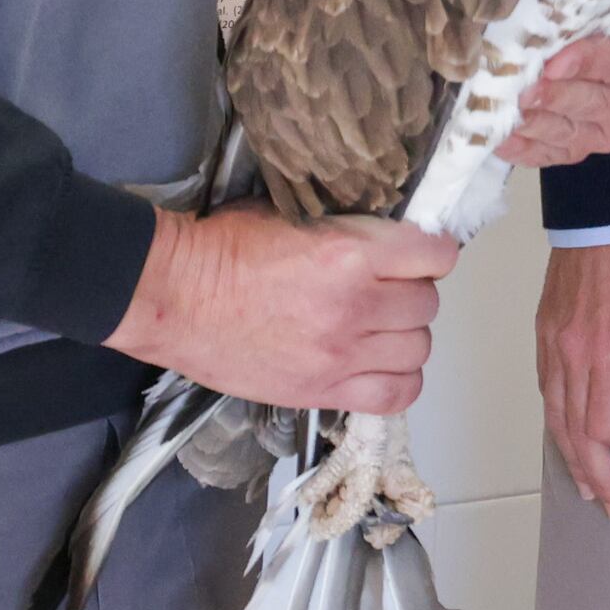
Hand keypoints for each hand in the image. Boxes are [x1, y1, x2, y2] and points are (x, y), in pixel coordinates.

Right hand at [110, 205, 454, 412]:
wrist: (173, 298)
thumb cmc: (223, 250)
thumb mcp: (294, 214)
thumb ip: (351, 229)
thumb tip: (391, 238)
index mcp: (350, 253)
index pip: (436, 255)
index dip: (429, 253)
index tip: (415, 255)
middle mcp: (355, 305)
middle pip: (427, 303)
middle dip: (411, 292)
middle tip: (384, 289)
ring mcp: (342, 353)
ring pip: (418, 348)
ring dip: (404, 335)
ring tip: (376, 327)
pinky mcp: (323, 389)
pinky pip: (397, 394)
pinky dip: (398, 380)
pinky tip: (377, 364)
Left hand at [501, 0, 609, 166]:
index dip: (594, 63)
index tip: (556, 61)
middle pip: (599, 104)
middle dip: (558, 97)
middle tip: (521, 88)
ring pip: (576, 133)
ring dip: (539, 125)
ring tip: (504, 112)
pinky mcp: (585, 140)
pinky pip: (558, 153)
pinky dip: (529, 150)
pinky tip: (502, 139)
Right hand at [537, 234, 609, 519]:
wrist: (605, 203)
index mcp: (605, 349)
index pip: (603, 424)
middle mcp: (569, 352)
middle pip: (573, 432)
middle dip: (593, 475)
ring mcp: (551, 341)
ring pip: (553, 415)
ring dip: (570, 455)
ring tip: (587, 486)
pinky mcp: (544, 329)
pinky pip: (544, 388)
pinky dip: (556, 420)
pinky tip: (567, 432)